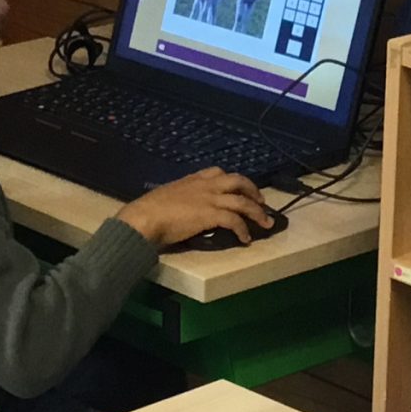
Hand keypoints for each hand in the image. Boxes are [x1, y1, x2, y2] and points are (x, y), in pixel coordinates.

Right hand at [116, 167, 272, 247]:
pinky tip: (245, 239)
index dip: (232, 179)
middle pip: (238, 181)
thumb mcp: (167, 196)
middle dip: (252, 190)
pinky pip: (235, 220)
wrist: (145, 217)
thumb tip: (182, 209)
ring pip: (242, 201)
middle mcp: (205, 186)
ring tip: (265, 223)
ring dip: (257, 212)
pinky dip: (243, 229)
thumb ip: (179, 198)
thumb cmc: (149, 210)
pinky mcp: (211, 215)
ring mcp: (210, 199)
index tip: (239, 187)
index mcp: (193, 180)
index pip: (217, 172)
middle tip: (261, 202)